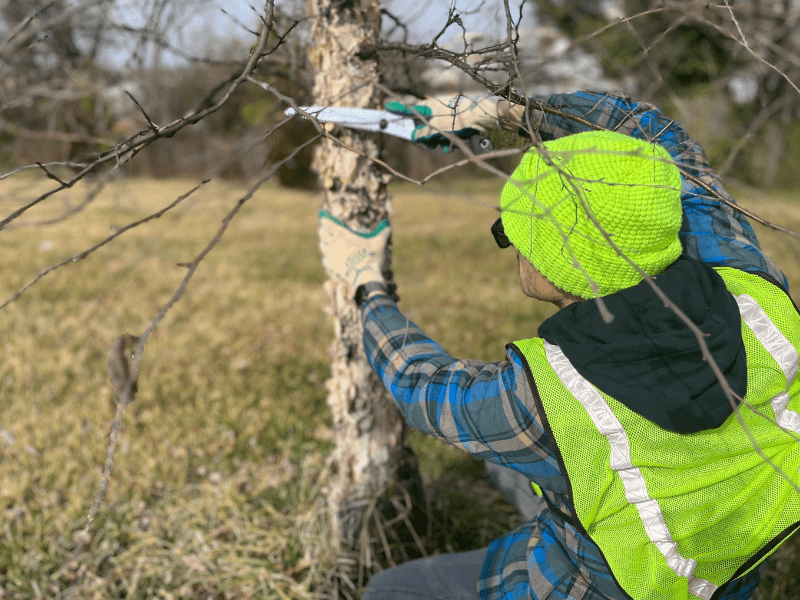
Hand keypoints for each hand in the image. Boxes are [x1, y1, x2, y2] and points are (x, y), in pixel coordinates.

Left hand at [319, 211, 390, 289]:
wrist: (365, 276)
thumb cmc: (372, 257)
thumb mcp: (379, 243)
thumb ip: (383, 233)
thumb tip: (387, 225)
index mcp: (344, 235)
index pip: (329, 224)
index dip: (325, 219)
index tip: (323, 217)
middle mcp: (335, 243)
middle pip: (322, 233)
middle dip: (323, 230)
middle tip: (324, 228)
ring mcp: (332, 255)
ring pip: (322, 246)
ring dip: (323, 242)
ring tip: (325, 241)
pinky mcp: (332, 265)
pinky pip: (325, 259)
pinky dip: (327, 256)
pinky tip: (329, 257)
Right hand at [387, 95, 518, 150]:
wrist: (489, 117)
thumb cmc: (464, 117)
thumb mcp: (441, 127)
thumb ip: (425, 132)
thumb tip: (414, 136)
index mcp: (431, 105)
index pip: (410, 108)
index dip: (398, 109)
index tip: (386, 108)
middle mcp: (438, 110)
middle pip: (422, 125)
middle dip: (425, 137)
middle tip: (430, 143)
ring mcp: (447, 117)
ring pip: (435, 133)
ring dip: (439, 141)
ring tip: (448, 144)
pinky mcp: (457, 124)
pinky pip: (446, 136)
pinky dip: (449, 141)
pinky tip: (455, 144)